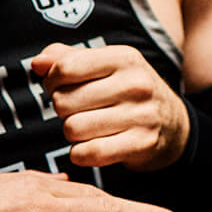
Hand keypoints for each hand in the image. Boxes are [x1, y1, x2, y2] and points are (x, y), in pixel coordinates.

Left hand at [30, 42, 189, 170]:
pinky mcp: (143, 143)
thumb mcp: (104, 66)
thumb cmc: (127, 92)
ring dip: (73, 133)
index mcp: (125, 58)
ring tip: (89, 127)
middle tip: (80, 111)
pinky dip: (81, 154)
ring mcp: (143, 114)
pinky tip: (92, 146)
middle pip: (64, 101)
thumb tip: (38, 64)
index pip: (65, 68)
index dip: (53, 81)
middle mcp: (137, 83)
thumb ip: (67, 58)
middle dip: (64, 110)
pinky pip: (88, 153)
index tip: (63, 87)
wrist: (173, 125)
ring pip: (73, 129)